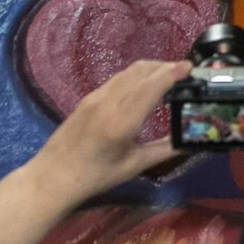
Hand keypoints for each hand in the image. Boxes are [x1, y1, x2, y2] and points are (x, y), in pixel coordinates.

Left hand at [26, 60, 187, 209]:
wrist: (53, 176)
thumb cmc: (96, 176)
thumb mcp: (134, 166)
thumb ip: (164, 150)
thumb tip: (189, 142)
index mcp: (122, 121)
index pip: (151, 86)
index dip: (172, 72)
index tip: (190, 67)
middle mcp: (108, 102)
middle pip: (141, 71)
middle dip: (164, 66)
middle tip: (184, 72)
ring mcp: (95, 97)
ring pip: (128, 71)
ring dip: (150, 69)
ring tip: (167, 76)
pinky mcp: (88, 98)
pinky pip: (117, 79)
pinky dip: (136, 76)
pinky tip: (143, 87)